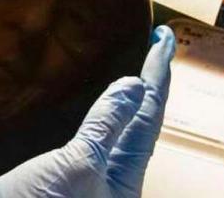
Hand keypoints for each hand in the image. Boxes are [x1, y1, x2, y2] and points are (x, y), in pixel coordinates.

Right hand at [0, 25, 175, 197]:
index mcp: (124, 183)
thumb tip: (135, 87)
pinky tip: (91, 99)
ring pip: (111, 129)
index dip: (157, 77)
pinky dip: (93, 112)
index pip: (149, 119)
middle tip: (158, 44)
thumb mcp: (78, 166)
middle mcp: (110, 181)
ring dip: (123, 97)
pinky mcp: (59, 176)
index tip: (163, 41)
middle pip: (137, 123)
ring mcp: (85, 179)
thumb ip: (105, 127)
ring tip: (136, 66)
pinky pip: (86, 136)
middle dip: (148, 85)